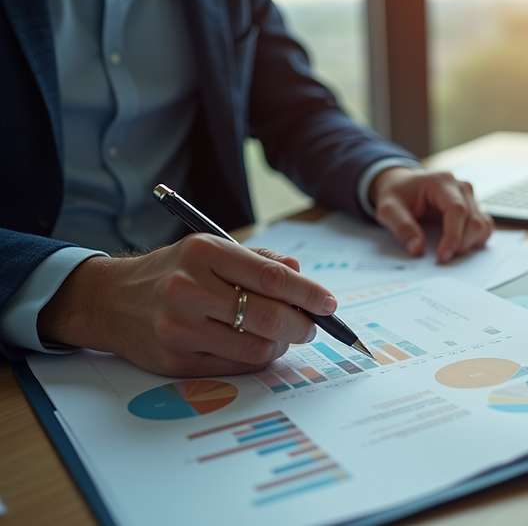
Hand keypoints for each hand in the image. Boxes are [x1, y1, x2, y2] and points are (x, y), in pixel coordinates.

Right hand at [37, 234, 337, 376]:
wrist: (108, 300)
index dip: (308, 293)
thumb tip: (300, 273)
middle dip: (302, 325)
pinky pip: (234, 366)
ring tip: (282, 335)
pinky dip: (256, 358)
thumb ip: (258, 260)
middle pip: (268, 316)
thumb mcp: (210, 250)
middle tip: (312, 326)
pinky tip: (255, 345)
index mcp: (203, 253)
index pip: (272, 277)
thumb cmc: (171, 271)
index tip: (329, 303)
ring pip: (256, 347)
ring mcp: (179, 328)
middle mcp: (189, 289)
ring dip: (281, 344)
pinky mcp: (175, 360)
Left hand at [370, 167, 494, 262]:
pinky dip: (476, 239)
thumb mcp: (388, 209)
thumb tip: (417, 249)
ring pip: (482, 224)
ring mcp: (469, 197)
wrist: (401, 185)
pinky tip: (460, 247)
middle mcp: (460, 187)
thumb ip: (402, 227)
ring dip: (470, 243)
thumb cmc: (397, 193)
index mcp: (441, 181)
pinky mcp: (473, 208)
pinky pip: (484, 226)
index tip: (443, 256)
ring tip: (449, 252)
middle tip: (443, 258)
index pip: (457, 210)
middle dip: (461, 244)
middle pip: (473, 220)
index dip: (453, 236)